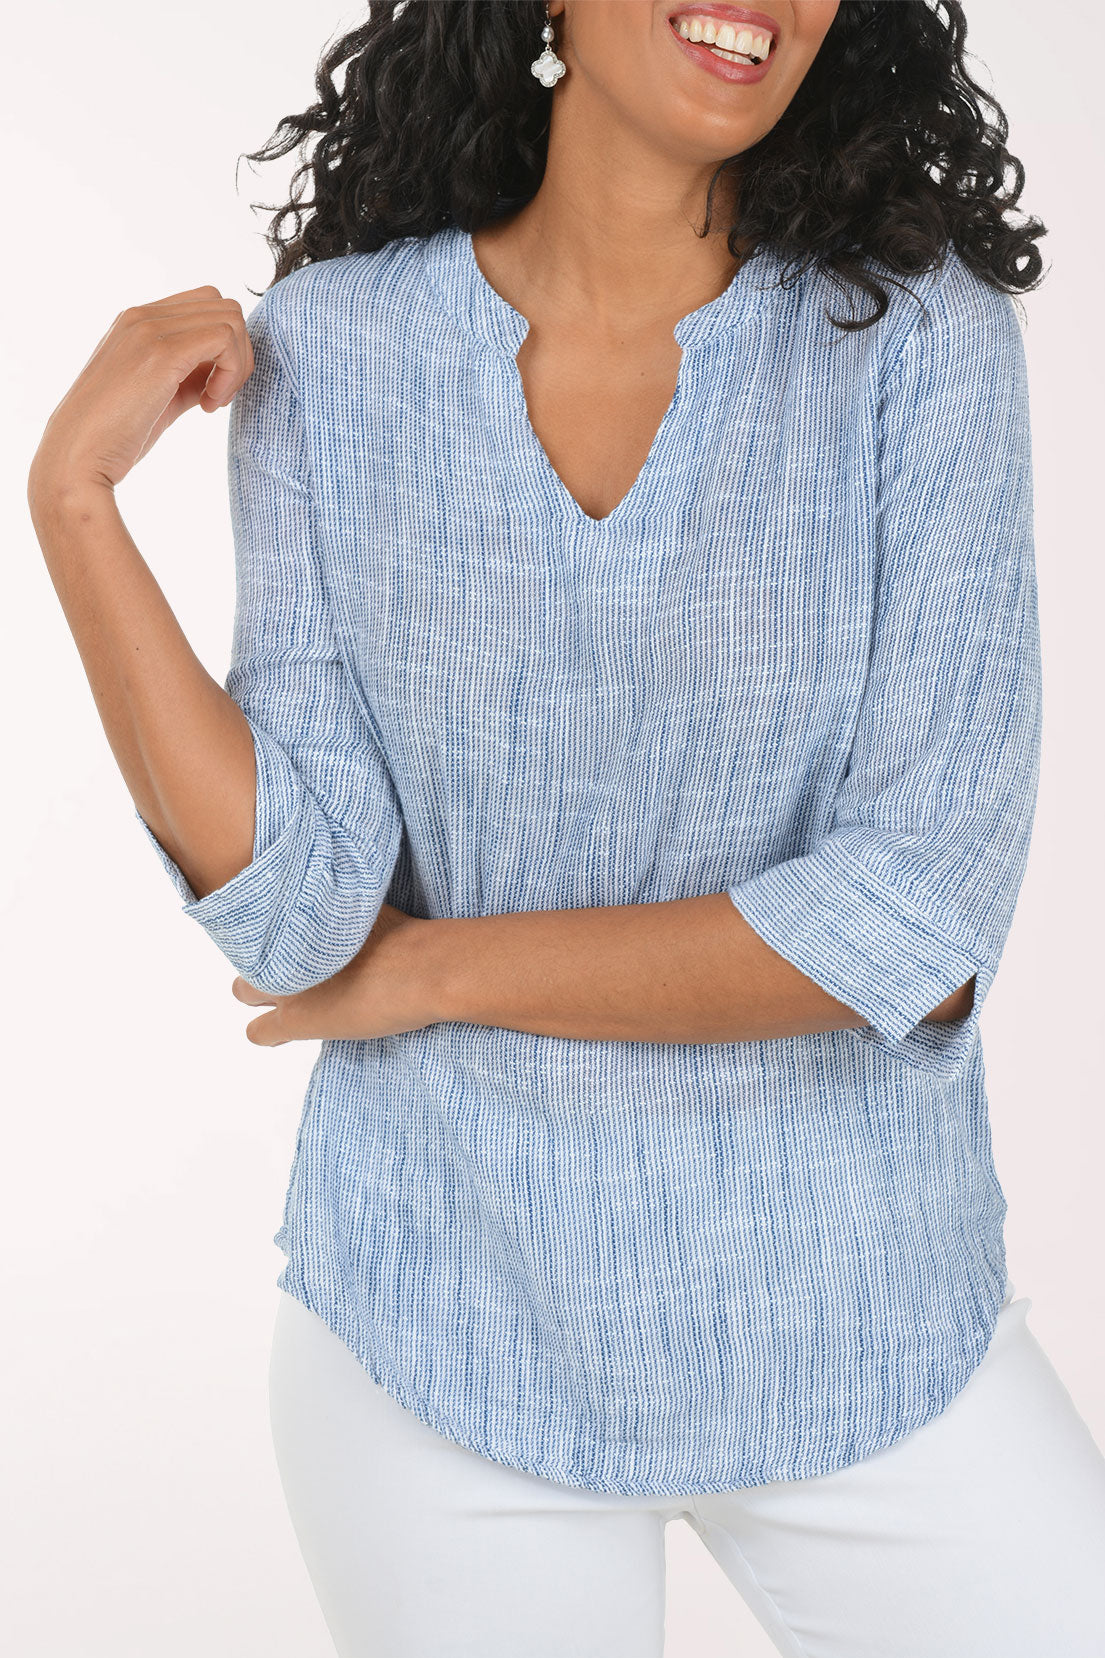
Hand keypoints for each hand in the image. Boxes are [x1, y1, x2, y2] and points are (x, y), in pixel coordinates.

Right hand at [28, 283, 253, 504]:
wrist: (76, 457)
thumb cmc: (112, 438)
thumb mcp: (158, 397)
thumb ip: (188, 377)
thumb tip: (221, 374)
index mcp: (137, 323)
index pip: (204, 307)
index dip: (223, 348)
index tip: (211, 391)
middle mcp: (142, 317)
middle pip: (222, 306)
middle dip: (238, 352)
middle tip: (219, 395)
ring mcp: (149, 329)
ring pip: (230, 318)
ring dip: (237, 364)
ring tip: (212, 401)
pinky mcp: (161, 352)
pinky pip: (225, 339)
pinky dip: (232, 373)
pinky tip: (208, 405)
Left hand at [229, 903, 439, 1046]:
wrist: (419, 970)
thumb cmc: (404, 937)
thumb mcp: (363, 911)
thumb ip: (336, 916)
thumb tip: (336, 919)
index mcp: (299, 917)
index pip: (263, 922)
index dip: (280, 937)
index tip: (296, 943)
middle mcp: (283, 948)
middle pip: (247, 952)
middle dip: (264, 962)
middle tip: (291, 970)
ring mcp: (285, 985)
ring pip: (241, 992)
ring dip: (261, 995)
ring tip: (290, 1000)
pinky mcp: (294, 1022)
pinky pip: (257, 1033)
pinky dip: (270, 1034)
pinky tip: (285, 1034)